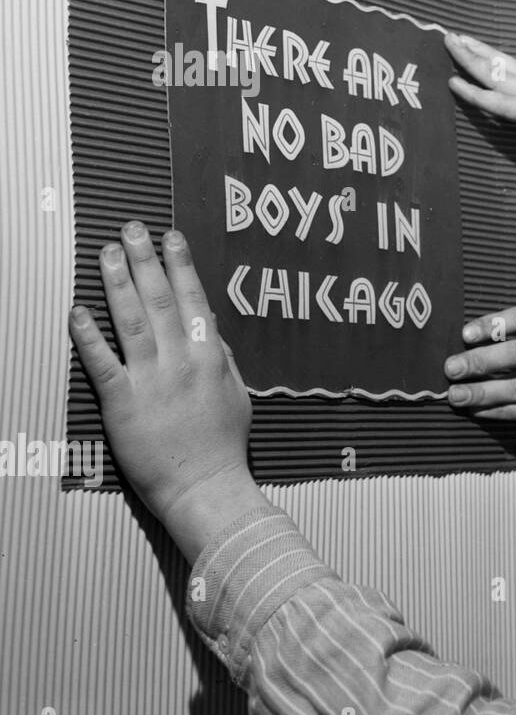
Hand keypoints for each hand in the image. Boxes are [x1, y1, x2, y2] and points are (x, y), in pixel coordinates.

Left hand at [68, 222, 265, 560]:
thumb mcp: (237, 393)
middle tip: (132, 229)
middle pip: (161, 299)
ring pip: (131, 320)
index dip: (181, 264)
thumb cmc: (224, 444)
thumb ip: (222, 356)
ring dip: (117, 283)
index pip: (195, 299)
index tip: (171, 237)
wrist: (206, 485)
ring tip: (107, 253)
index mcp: (210, 356)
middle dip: (145, 259)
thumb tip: (209, 326)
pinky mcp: (123, 402)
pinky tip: (79, 310)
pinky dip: (89, 335)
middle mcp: (182, 360)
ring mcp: (152, 379)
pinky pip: (103, 362)